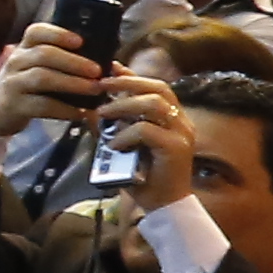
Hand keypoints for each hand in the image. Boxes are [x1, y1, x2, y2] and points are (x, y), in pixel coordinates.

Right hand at [0, 21, 111, 133]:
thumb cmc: (25, 85)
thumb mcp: (33, 66)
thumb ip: (58, 60)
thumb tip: (102, 61)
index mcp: (24, 48)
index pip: (36, 32)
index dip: (59, 34)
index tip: (80, 41)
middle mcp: (16, 62)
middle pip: (44, 54)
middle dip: (74, 62)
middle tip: (97, 70)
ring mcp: (13, 83)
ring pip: (43, 78)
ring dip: (72, 83)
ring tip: (94, 89)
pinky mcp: (15, 106)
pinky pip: (42, 105)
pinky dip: (65, 109)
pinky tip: (80, 112)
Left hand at [102, 69, 196, 210]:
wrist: (162, 205)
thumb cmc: (141, 175)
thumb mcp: (121, 144)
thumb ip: (112, 125)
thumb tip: (90, 107)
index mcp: (172, 117)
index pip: (155, 86)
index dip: (131, 75)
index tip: (109, 68)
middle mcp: (181, 121)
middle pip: (157, 88)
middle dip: (126, 83)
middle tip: (100, 85)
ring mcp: (182, 134)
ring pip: (153, 105)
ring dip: (124, 105)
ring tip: (104, 114)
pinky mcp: (176, 149)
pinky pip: (148, 131)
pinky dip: (126, 134)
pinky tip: (113, 144)